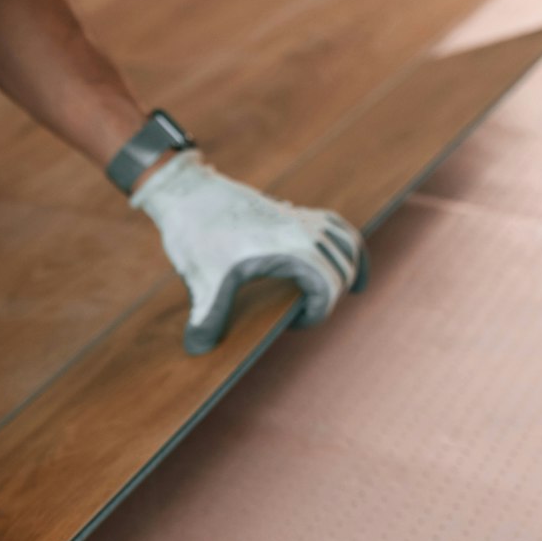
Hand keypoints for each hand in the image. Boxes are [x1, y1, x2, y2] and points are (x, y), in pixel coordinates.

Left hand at [132, 151, 366, 353]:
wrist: (189, 191)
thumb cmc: (197, 234)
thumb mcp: (203, 279)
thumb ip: (207, 317)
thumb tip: (197, 349)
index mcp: (292, 247)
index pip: (329, 288)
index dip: (317, 314)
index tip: (291, 324)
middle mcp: (306, 229)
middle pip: (343, 268)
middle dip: (331, 297)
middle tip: (302, 314)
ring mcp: (302, 216)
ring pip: (348, 243)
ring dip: (350, 268)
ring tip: (352, 290)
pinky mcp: (294, 211)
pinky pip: (336, 226)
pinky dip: (346, 243)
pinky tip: (345, 258)